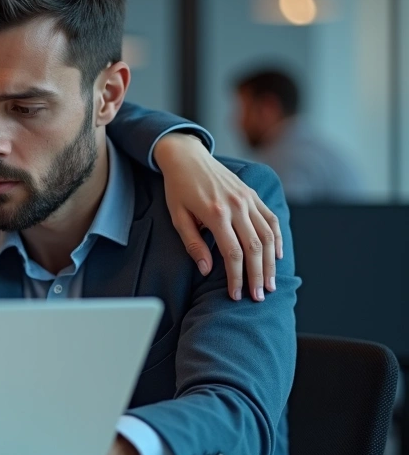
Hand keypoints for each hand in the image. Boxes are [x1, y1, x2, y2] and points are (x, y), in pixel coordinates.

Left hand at [154, 134, 281, 301]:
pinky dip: (277, 239)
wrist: (187, 157)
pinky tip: (277, 256)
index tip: (235, 295)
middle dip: (257, 276)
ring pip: (267, 236)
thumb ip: (193, 244)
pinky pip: (271, 219)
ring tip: (270, 283)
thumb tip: (207, 270)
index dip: (236, 277)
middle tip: (258, 297)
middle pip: (255, 248)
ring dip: (271, 263)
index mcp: (215, 214)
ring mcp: (248, 200)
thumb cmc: (178, 189)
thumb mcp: (178, 217)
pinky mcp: (253, 195)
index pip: (232, 254)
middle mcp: (236, 207)